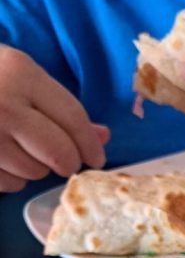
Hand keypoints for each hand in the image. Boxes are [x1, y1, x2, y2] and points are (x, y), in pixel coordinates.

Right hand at [0, 46, 108, 192]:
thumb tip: (101, 136)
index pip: (73, 119)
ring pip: (33, 173)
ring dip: (35, 168)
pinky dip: (10, 177)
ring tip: (18, 147)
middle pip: (59, 154)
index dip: (90, 145)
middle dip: (68, 162)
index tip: (96, 158)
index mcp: (20, 75)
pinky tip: (0, 156)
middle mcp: (3, 106)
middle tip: (64, 161)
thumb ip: (59, 105)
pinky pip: (8, 184)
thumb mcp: (19, 73)